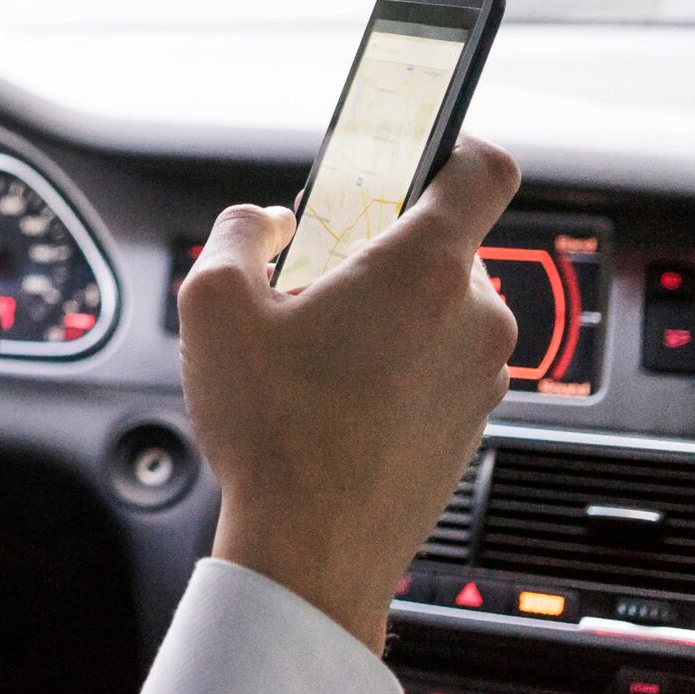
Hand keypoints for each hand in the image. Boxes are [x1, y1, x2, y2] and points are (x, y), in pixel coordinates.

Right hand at [178, 136, 520, 654]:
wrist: (313, 549)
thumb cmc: (274, 433)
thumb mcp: (212, 303)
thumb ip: (238, 233)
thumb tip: (266, 224)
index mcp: (422, 269)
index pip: (481, 167)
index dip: (445, 145)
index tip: (402, 155)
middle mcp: (472, 315)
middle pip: (441, 239)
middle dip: (376, 244)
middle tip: (311, 275)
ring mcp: (482, 372)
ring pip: (438, 302)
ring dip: (383, 304)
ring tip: (313, 344)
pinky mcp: (473, 418)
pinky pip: (440, 356)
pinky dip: (396, 355)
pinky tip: (333, 388)